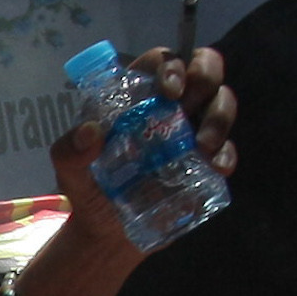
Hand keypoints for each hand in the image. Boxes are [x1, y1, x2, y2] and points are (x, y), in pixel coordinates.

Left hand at [40, 45, 236, 260]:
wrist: (108, 234)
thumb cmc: (89, 189)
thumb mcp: (69, 170)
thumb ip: (69, 150)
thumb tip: (90, 133)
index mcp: (137, 96)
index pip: (162, 61)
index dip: (171, 65)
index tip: (169, 90)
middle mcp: (170, 106)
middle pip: (204, 70)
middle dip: (205, 79)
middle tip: (187, 109)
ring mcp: (192, 132)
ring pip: (223, 102)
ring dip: (219, 118)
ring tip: (201, 147)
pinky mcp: (206, 162)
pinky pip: (227, 148)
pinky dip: (226, 154)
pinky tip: (216, 167)